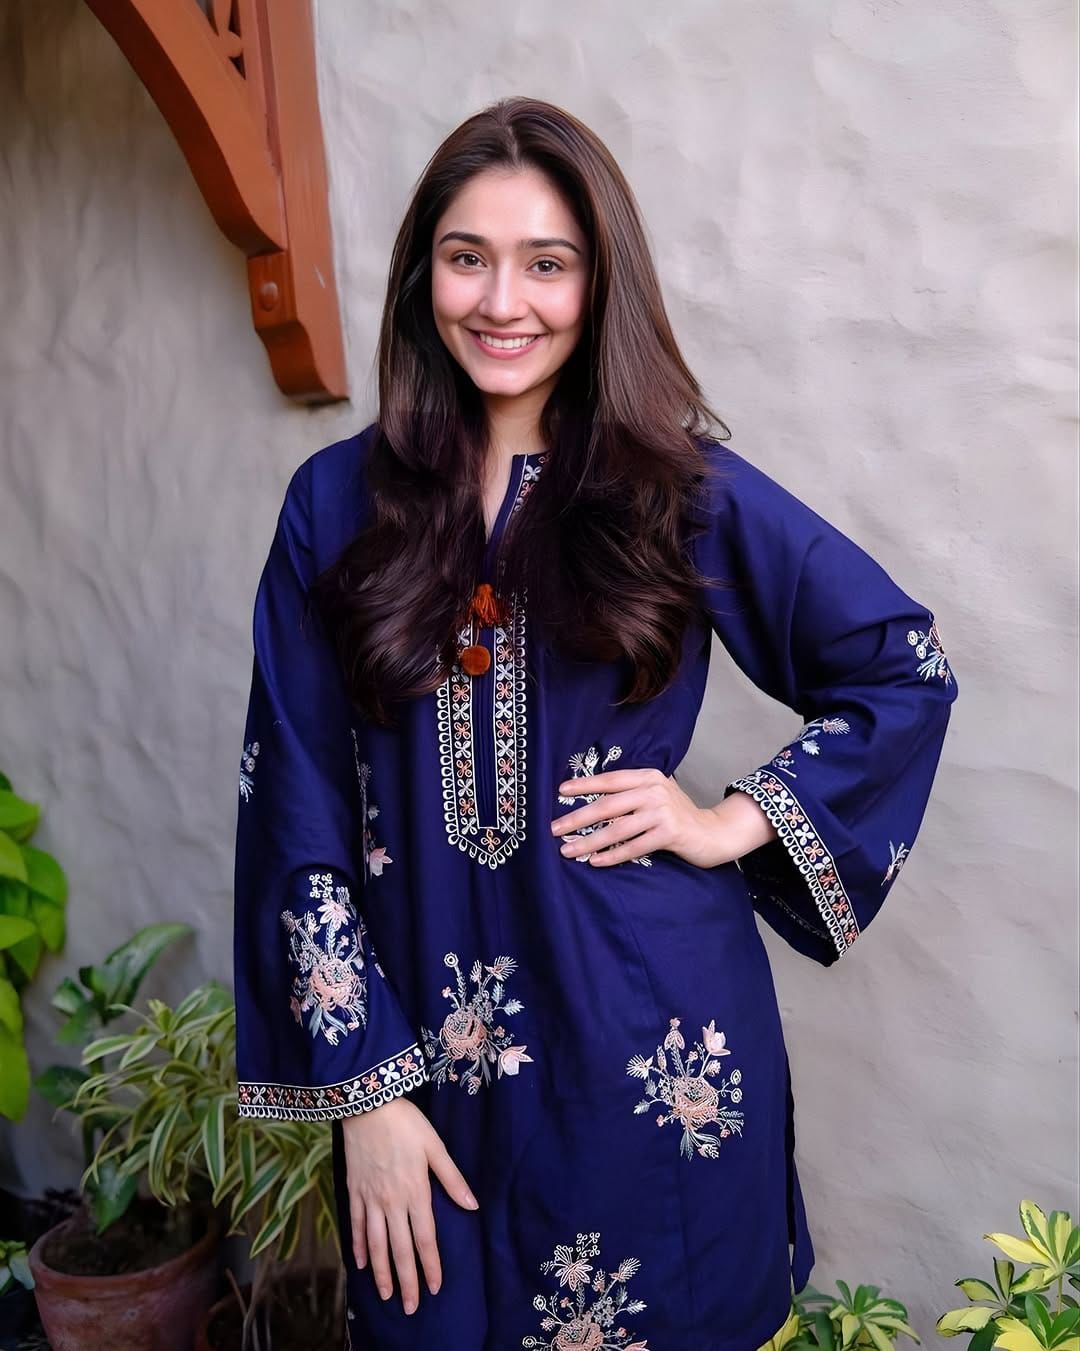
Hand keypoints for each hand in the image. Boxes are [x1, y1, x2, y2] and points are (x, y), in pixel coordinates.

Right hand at [342, 1096, 477, 1315]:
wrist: (368, 1105)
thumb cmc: (406, 1123)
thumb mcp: (435, 1146)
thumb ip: (452, 1178)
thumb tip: (472, 1205)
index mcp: (416, 1192)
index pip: (425, 1239)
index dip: (431, 1266)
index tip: (435, 1287)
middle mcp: (392, 1202)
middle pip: (400, 1249)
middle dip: (407, 1281)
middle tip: (410, 1307)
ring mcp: (370, 1199)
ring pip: (376, 1244)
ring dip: (382, 1272)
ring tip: (386, 1295)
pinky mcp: (354, 1191)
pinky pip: (354, 1225)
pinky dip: (358, 1247)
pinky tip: (361, 1264)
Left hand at [550, 767, 775, 868]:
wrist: (713, 832)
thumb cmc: (677, 815)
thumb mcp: (656, 795)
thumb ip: (631, 794)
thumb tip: (591, 801)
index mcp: (648, 776)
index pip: (610, 780)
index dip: (584, 785)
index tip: (560, 792)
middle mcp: (654, 790)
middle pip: (607, 805)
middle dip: (577, 818)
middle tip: (554, 829)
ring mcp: (662, 811)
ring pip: (616, 829)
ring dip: (589, 841)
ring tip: (568, 850)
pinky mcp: (669, 833)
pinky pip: (633, 846)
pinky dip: (612, 855)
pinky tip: (595, 862)